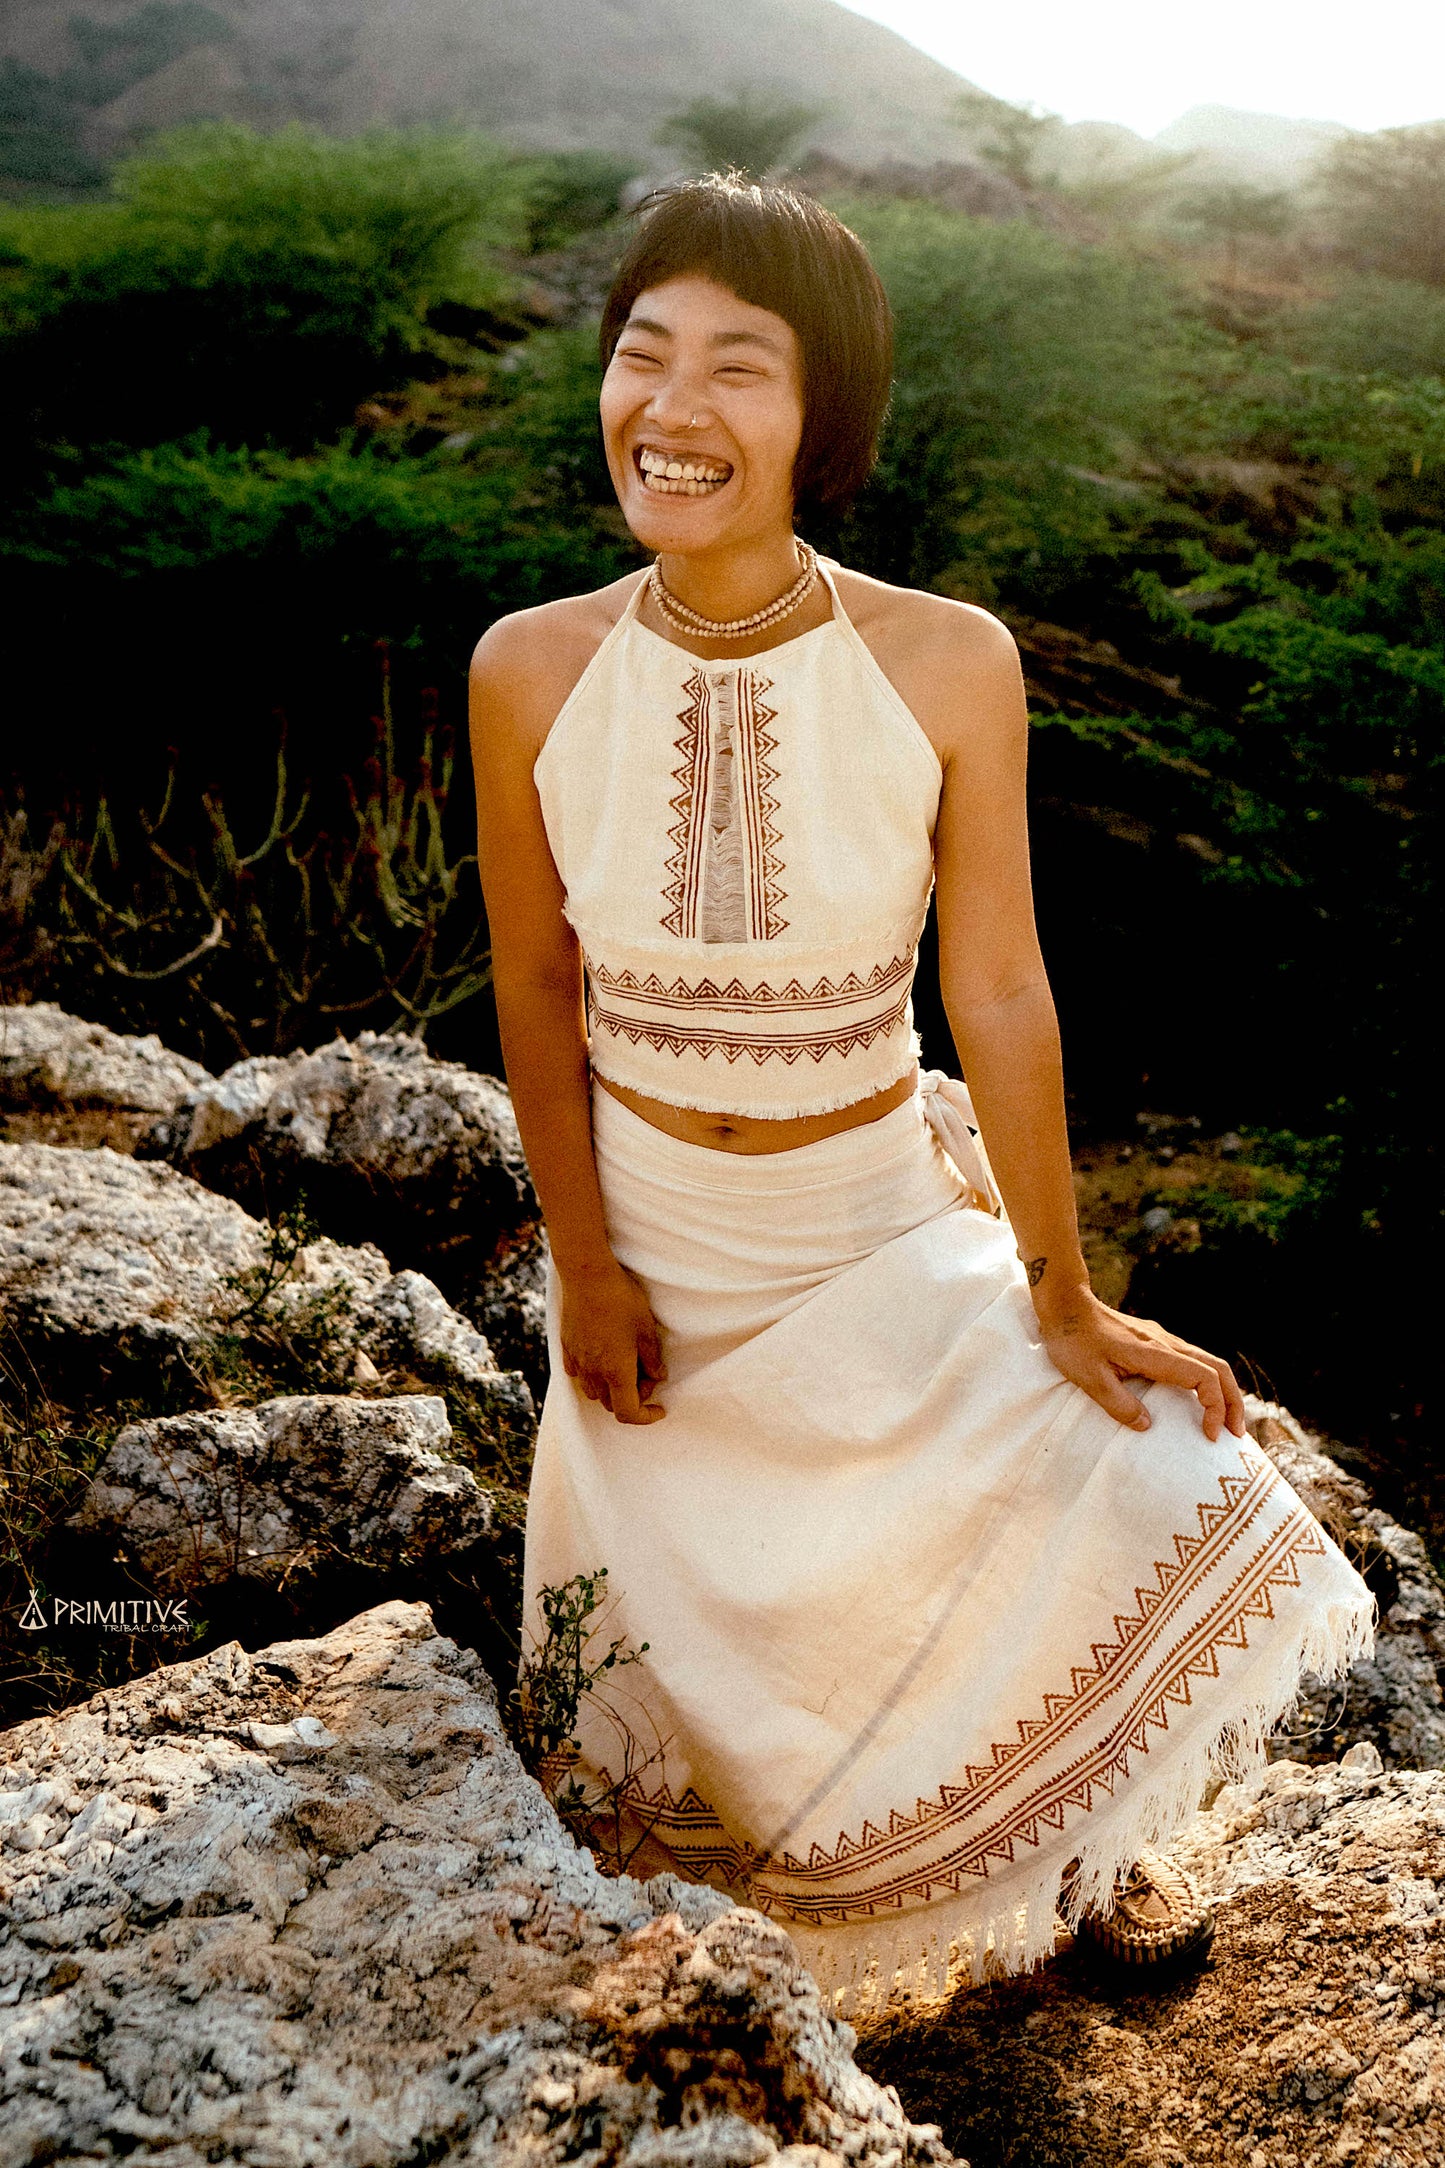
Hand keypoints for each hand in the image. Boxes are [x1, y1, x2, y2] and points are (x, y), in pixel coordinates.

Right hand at [558, 1257, 667, 1424]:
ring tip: (626, 1362)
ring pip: (594, 1392)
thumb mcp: (647, 1329)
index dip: (646, 1417)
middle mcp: (593, 1373)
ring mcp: (577, 1361)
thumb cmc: (621, 1300)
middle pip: (610, 1404)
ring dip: (612, 1387)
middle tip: (646, 1373)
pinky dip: (594, 1374)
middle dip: (632, 1397)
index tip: (659, 1408)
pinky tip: (604, 1354)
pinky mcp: (566, 1348)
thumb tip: (657, 1377)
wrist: (587, 1275)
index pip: (627, 1413)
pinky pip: (579, 1374)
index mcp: (616, 1372)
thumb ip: (652, 1359)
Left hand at [1036, 1290, 1245, 1442]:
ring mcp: (1163, 1340)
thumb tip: (1147, 1426)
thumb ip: (1118, 1404)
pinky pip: (1193, 1361)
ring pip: (1209, 1363)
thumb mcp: (1089, 1378)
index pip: (1204, 1377)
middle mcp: (1166, 1344)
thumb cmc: (1073, 1341)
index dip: (1215, 1407)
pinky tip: (1200, 1400)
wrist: (1065, 1306)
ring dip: (1223, 1392)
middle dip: (1233, 1402)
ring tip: (1226, 1422)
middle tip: (1235, 1435)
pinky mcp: (1156, 1342)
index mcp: (1155, 1353)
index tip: (1209, 1434)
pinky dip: (1208, 1382)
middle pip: (1218, 1369)